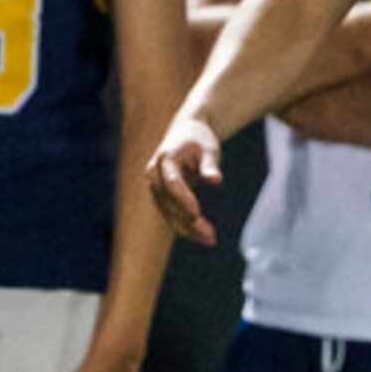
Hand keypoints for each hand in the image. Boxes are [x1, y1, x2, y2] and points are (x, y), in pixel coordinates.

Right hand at [146, 114, 224, 245]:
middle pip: (169, 203)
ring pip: (168, 213)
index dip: (184, 199)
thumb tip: (216, 180)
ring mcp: (155, 187)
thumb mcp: (209, 149)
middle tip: (211, 236)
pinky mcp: (161, 196)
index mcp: (165, 159)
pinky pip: (171, 214)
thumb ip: (210, 165)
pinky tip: (203, 236)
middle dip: (188, 221)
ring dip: (187, 229)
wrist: (186, 131)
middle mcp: (154, 175)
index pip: (172, 183)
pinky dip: (185, 226)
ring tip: (211, 240)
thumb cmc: (200, 139)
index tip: (197, 214)